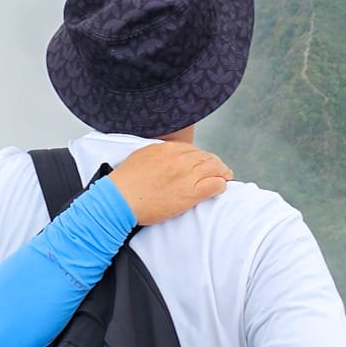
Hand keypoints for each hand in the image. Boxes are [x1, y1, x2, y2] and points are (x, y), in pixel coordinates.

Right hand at [110, 143, 231, 224]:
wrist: (119, 198)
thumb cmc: (125, 182)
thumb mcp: (141, 156)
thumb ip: (158, 153)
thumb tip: (166, 153)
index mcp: (167, 148)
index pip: (192, 149)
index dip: (200, 156)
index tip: (203, 162)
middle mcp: (179, 158)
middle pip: (205, 157)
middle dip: (215, 163)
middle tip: (221, 169)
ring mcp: (186, 175)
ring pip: (214, 169)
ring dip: (222, 172)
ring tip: (226, 176)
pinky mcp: (190, 193)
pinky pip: (214, 185)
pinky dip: (220, 185)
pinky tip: (221, 187)